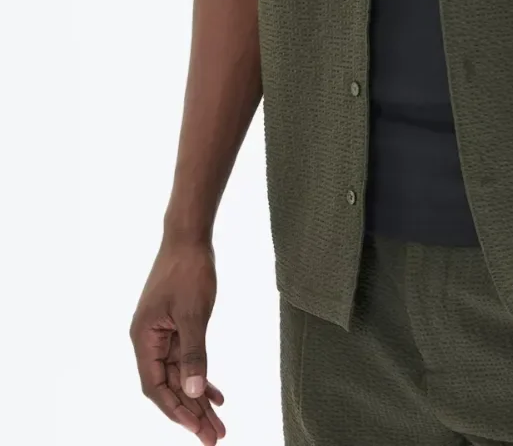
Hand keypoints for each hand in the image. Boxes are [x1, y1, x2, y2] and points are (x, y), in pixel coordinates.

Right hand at [130, 239, 225, 441]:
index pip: (156, 388)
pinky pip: (186, 360)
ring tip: (219, 424)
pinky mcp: (175, 327)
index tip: (199, 429)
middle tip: (215, 437)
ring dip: (198, 399)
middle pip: (169, 387)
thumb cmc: (189, 271)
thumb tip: (192, 392)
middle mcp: (148, 341)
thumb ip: (193, 355)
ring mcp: (162, 334)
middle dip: (192, 412)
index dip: (176, 411)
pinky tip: (216, 394)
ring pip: (179, 376)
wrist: (189, 237)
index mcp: (143, 340)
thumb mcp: (193, 314)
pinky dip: (201, 376)